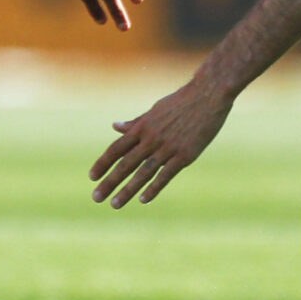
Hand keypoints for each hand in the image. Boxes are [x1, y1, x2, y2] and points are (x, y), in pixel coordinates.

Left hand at [90, 80, 230, 206]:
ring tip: (115, 204)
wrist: (208, 95)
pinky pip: (166, 175)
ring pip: (143, 173)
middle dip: (109, 182)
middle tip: (96, 197)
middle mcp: (151, 138)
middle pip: (125, 164)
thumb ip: (135, 123)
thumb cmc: (181, 102)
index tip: (91, 177)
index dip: (103, 163)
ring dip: (127, 190)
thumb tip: (114, 126)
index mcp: (142, 127)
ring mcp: (168, 147)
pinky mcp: (185, 155)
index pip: (116, 148)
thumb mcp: (154, 110)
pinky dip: (154, 188)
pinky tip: (143, 200)